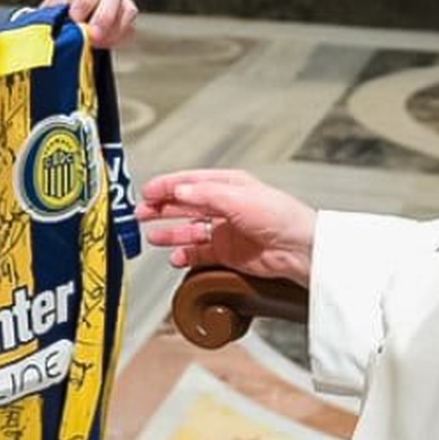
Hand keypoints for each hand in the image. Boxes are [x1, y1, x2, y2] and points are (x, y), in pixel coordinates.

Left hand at [40, 0, 137, 47]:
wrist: (59, 32)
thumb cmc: (51, 20)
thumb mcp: (50, 14)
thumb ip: (61, 16)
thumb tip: (75, 29)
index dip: (85, 2)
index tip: (74, 19)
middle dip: (103, 18)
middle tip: (91, 36)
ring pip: (127, 9)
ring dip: (111, 30)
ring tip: (94, 42)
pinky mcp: (125, 15)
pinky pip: (130, 27)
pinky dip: (117, 38)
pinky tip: (102, 44)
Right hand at [137, 169, 316, 286]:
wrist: (298, 248)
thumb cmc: (280, 216)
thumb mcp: (237, 198)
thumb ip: (204, 195)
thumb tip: (177, 191)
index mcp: (228, 185)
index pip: (190, 183)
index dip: (166, 187)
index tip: (147, 192)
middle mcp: (225, 206)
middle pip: (185, 206)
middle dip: (162, 209)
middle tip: (140, 214)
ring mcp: (225, 230)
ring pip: (189, 229)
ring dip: (169, 232)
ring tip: (152, 236)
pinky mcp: (227, 252)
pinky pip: (199, 253)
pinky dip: (185, 254)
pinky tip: (175, 256)